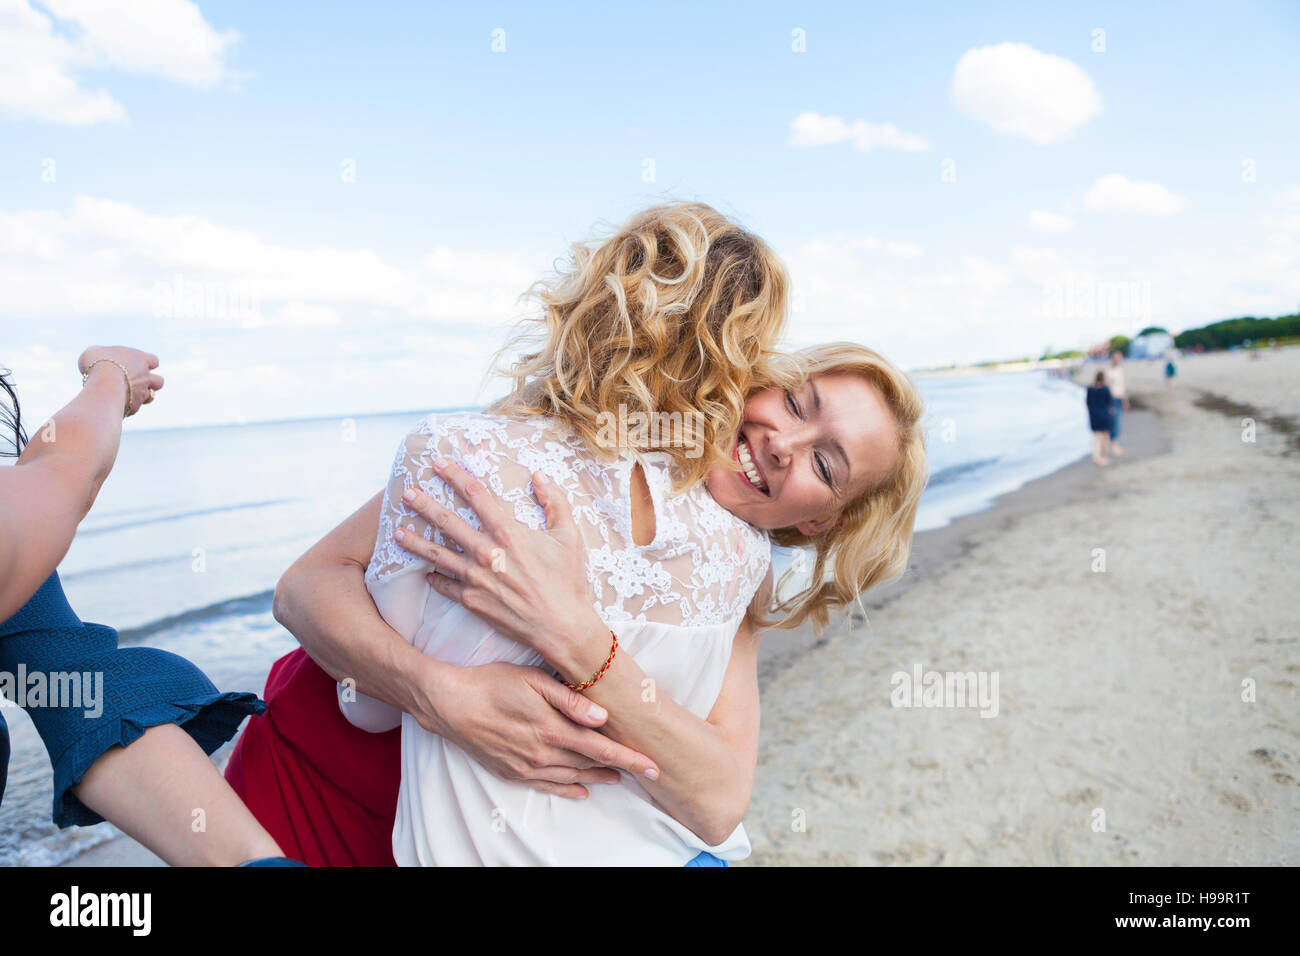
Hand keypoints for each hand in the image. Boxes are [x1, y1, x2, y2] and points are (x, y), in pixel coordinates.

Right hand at [78, 346, 163, 416]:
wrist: (104, 384)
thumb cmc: (98, 363)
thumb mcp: (93, 352)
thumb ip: (100, 354)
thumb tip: (97, 359)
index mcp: (141, 359)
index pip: (153, 360)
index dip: (146, 363)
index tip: (135, 365)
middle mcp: (146, 377)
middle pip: (159, 381)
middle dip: (150, 382)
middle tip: (133, 382)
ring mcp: (142, 393)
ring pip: (151, 396)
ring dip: (140, 396)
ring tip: (124, 393)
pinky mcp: (134, 407)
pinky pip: (134, 408)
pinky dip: (126, 406)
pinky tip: (112, 403)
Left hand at [392, 458, 603, 675]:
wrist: (560, 626)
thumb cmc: (567, 580)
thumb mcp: (568, 536)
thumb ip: (555, 501)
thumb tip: (540, 475)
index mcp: (508, 532)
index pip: (476, 495)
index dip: (455, 476)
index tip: (439, 464)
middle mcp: (486, 552)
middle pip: (447, 521)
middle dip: (423, 504)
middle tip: (406, 493)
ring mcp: (475, 578)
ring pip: (436, 554)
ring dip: (414, 542)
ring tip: (395, 532)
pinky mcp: (471, 600)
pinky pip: (445, 586)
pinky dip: (433, 578)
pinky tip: (424, 573)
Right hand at [418, 660, 658, 798]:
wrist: (449, 705)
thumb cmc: (492, 684)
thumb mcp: (533, 681)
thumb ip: (570, 699)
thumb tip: (603, 716)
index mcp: (552, 729)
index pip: (601, 748)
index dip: (629, 757)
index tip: (653, 765)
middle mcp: (542, 754)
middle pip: (590, 765)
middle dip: (620, 769)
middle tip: (645, 771)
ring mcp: (526, 767)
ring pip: (572, 777)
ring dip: (598, 778)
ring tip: (619, 778)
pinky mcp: (512, 772)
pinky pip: (547, 786)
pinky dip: (568, 789)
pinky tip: (582, 790)